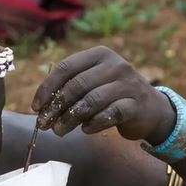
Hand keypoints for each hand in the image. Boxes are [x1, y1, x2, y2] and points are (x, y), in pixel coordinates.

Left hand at [31, 46, 175, 144]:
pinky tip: (85, 130)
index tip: (36, 107)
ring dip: (70, 119)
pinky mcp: (136, 104)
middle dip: (56, 107)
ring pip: (91, 101)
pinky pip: (109, 114)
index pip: (66, 68)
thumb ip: (69, 88)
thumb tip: (40, 107)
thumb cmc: (111, 96)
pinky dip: (94, 124)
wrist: (149, 109)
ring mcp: (128, 84)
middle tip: (44, 124)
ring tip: (59, 131)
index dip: (47, 88)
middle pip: (77, 85)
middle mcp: (115, 65)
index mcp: (99, 55)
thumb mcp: (92, 84)